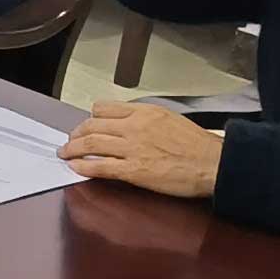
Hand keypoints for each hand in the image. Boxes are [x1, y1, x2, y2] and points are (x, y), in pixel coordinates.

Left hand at [59, 100, 222, 199]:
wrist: (214, 164)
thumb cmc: (199, 146)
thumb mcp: (171, 120)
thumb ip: (146, 120)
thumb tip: (128, 124)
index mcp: (145, 112)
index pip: (104, 108)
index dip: (90, 118)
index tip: (85, 125)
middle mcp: (135, 127)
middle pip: (92, 126)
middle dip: (75, 134)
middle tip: (69, 141)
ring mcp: (132, 148)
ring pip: (90, 144)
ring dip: (72, 149)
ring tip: (65, 154)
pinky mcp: (133, 170)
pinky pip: (100, 167)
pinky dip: (83, 167)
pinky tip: (76, 168)